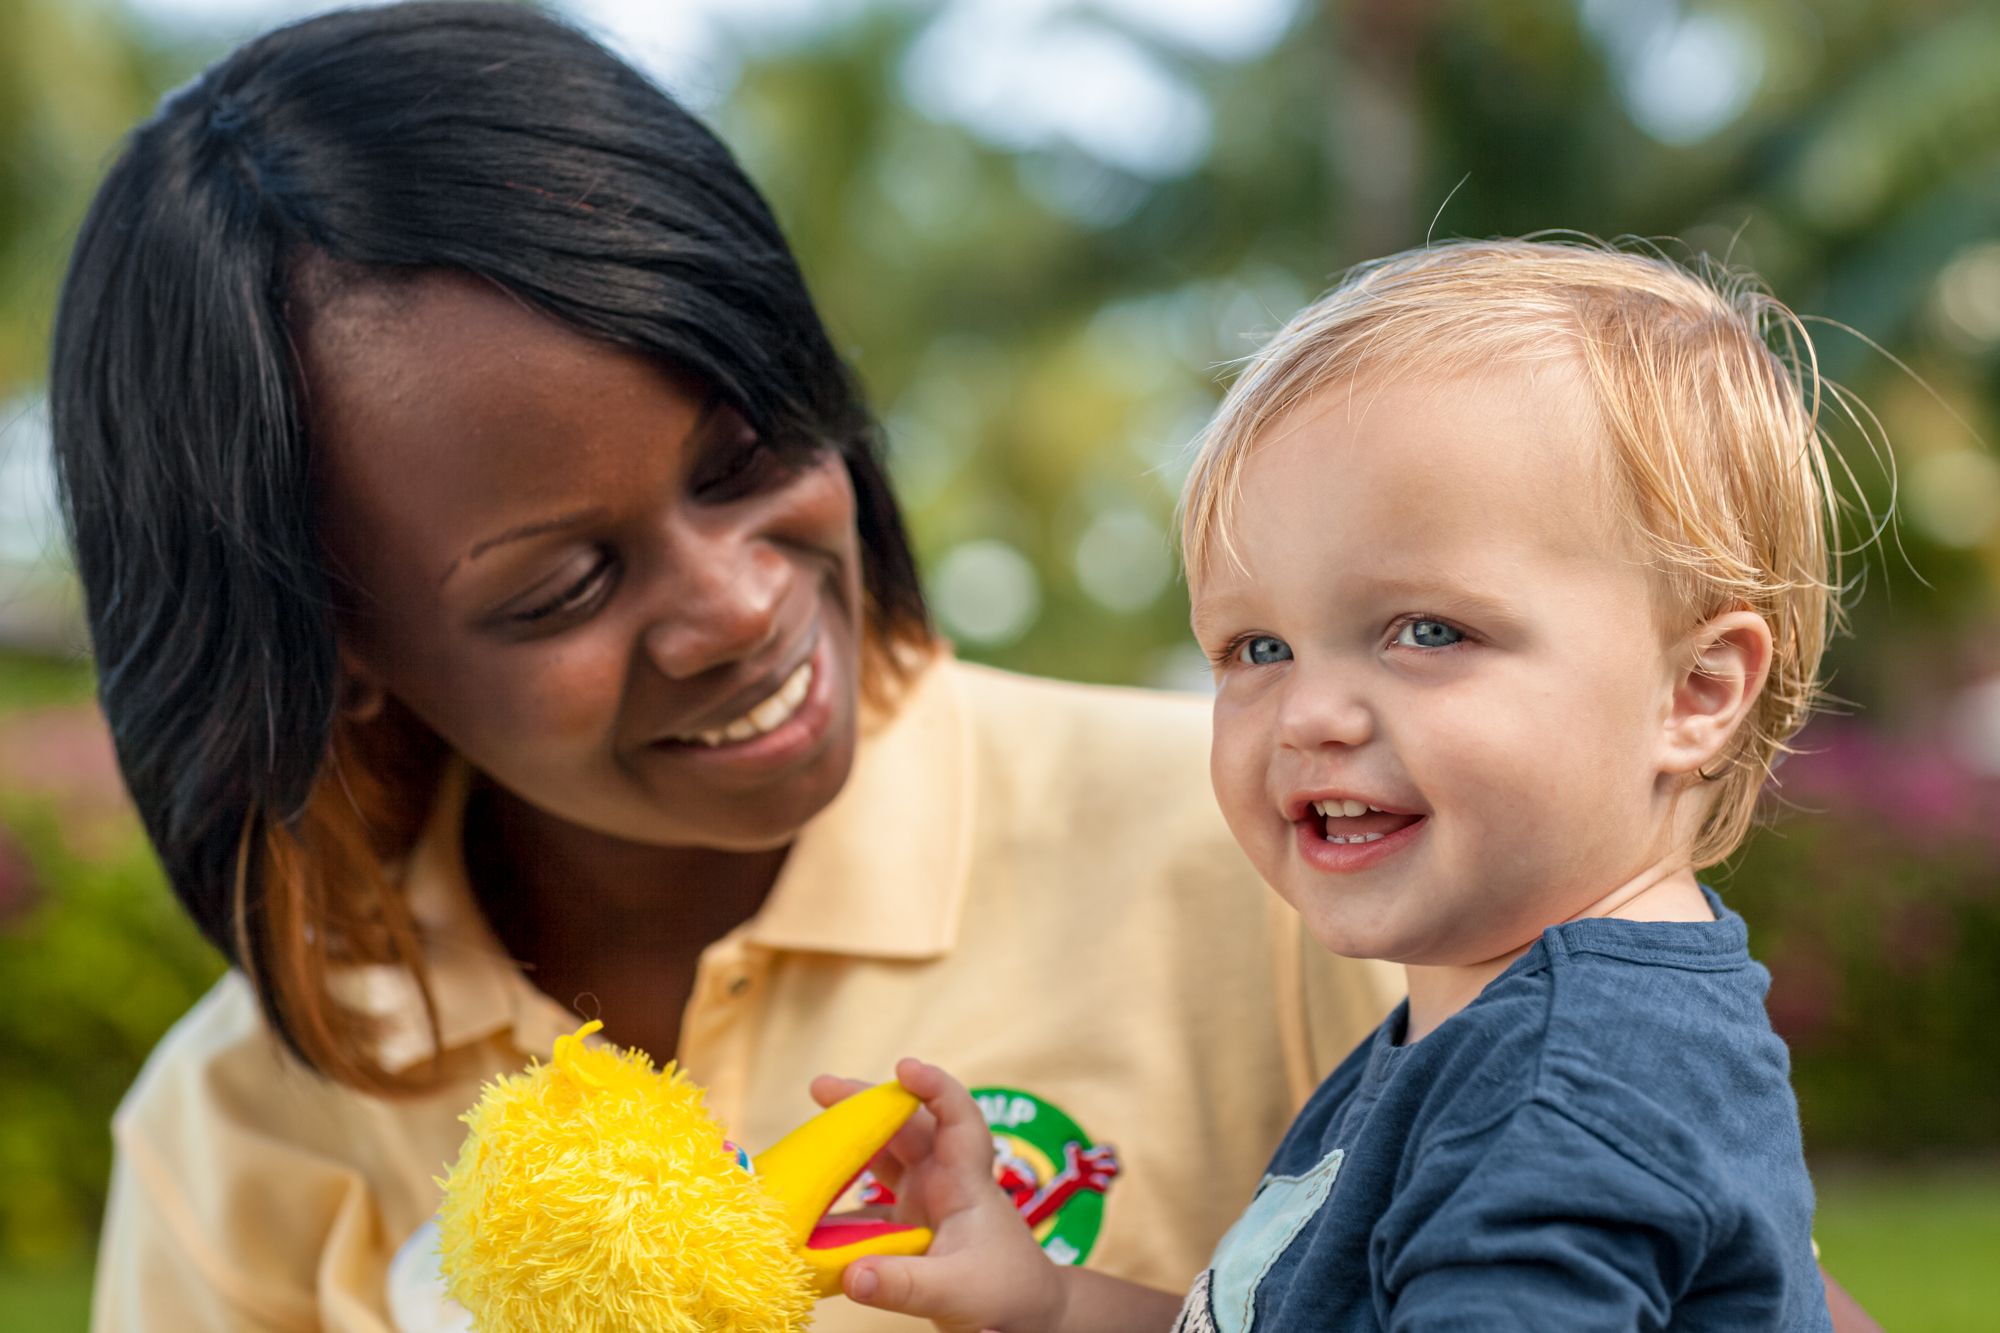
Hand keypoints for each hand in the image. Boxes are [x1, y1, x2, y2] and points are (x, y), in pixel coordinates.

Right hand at [811, 1058, 1067, 1332]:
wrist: (1026, 1313)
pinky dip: (841, 1204)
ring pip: (885, 1157)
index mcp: (965, 1182)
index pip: (959, 1118)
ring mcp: (925, 1201)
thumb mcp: (957, 1293)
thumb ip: (904, 1284)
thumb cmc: (1008, 1294)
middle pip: (907, 1127)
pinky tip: (808, 1208)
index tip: (904, 1067)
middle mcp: (943, 1180)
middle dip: (866, 1104)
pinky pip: (868, 1206)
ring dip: (849, 1144)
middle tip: (820, 1088)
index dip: (935, 1088)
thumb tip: (849, 1275)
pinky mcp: (908, 1227)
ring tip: (808, 1134)